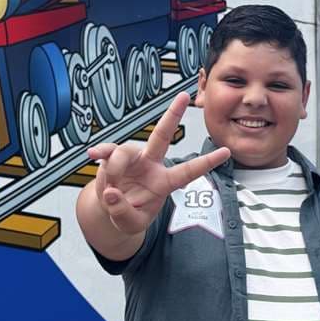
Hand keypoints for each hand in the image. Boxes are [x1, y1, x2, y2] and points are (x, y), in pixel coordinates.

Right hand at [87, 92, 229, 235]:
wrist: (110, 209)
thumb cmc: (127, 214)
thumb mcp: (130, 223)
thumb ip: (122, 211)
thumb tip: (112, 193)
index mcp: (164, 182)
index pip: (188, 171)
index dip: (207, 162)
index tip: (226, 152)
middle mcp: (151, 165)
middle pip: (163, 136)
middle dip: (172, 115)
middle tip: (183, 97)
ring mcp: (133, 158)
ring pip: (125, 151)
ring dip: (115, 169)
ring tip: (111, 188)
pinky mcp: (114, 156)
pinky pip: (108, 150)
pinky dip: (101, 153)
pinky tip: (93, 155)